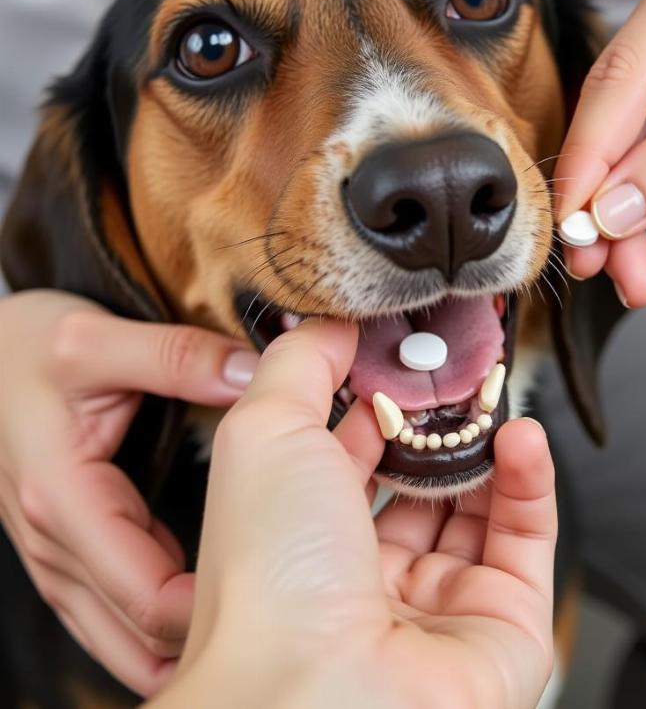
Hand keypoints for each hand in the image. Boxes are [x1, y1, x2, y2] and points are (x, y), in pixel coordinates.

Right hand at [0, 290, 257, 694]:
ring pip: (120, 632)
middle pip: (135, 631)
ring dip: (183, 637)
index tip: (281, 585)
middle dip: (207, 633)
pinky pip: (112, 608)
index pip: (146, 594)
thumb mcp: (97, 339)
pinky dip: (157, 619)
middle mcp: (53, 541)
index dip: (214, 606)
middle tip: (285, 615)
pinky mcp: (67, 546)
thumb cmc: (29, 344)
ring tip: (259, 620)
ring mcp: (56, 551)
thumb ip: (177, 356)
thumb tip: (253, 374)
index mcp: (63, 497)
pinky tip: (208, 604)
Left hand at [151, 320, 556, 708]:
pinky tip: (521, 435)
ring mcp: (437, 600)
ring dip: (488, 443)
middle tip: (460, 371)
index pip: (350, 450)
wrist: (319, 696)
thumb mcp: (265, 430)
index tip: (404, 349)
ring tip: (493, 395)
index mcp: (305, 531)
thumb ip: (299, 361)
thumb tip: (333, 321)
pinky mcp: (503, 622)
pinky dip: (532, 479)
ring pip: (479, 504)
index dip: (376, 398)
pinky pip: (527, 536)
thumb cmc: (272, 572)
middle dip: (441, 420)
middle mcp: (366, 572)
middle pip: (419, 478)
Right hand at [555, 0, 645, 304]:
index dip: (588, 162)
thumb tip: (609, 211)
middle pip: (616, 117)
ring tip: (631, 278)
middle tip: (598, 269)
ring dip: (623, 213)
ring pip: (628, 143)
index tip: (571, 231)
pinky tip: (639, 245)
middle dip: (605, 199)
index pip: (620, 81)